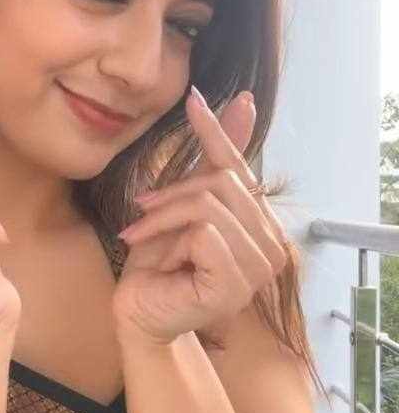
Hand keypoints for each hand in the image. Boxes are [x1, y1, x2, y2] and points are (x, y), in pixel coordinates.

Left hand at [111, 88, 288, 345]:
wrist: (139, 315)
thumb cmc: (157, 265)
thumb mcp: (182, 203)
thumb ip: (213, 160)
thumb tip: (245, 100)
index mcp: (263, 225)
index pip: (239, 167)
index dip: (215, 131)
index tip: (193, 98)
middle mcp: (272, 246)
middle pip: (221, 183)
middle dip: (172, 194)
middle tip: (141, 212)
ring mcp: (259, 268)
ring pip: (209, 204)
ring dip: (163, 218)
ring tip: (141, 236)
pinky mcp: (236, 284)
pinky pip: (203, 232)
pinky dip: (167, 237)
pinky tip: (158, 261)